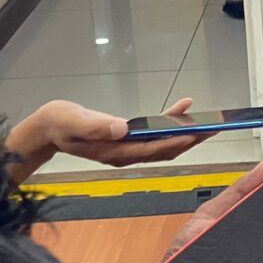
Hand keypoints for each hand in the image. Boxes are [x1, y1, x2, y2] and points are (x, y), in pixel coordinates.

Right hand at [4, 98, 215, 181]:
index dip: (174, 142)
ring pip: (164, 143)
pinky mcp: (128, 140)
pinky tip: (182, 108)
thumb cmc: (58, 123)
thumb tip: (121, 128)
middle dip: (191, 139)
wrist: (47, 129)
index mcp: (113, 152)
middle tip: (215, 128)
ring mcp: (127, 149)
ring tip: (209, 121)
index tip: (194, 134)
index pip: (151, 150)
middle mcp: (124, 154)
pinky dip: (170, 122)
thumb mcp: (71, 121)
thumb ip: (95, 126)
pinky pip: (155, 135)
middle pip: (165, 149)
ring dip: (187, 133)